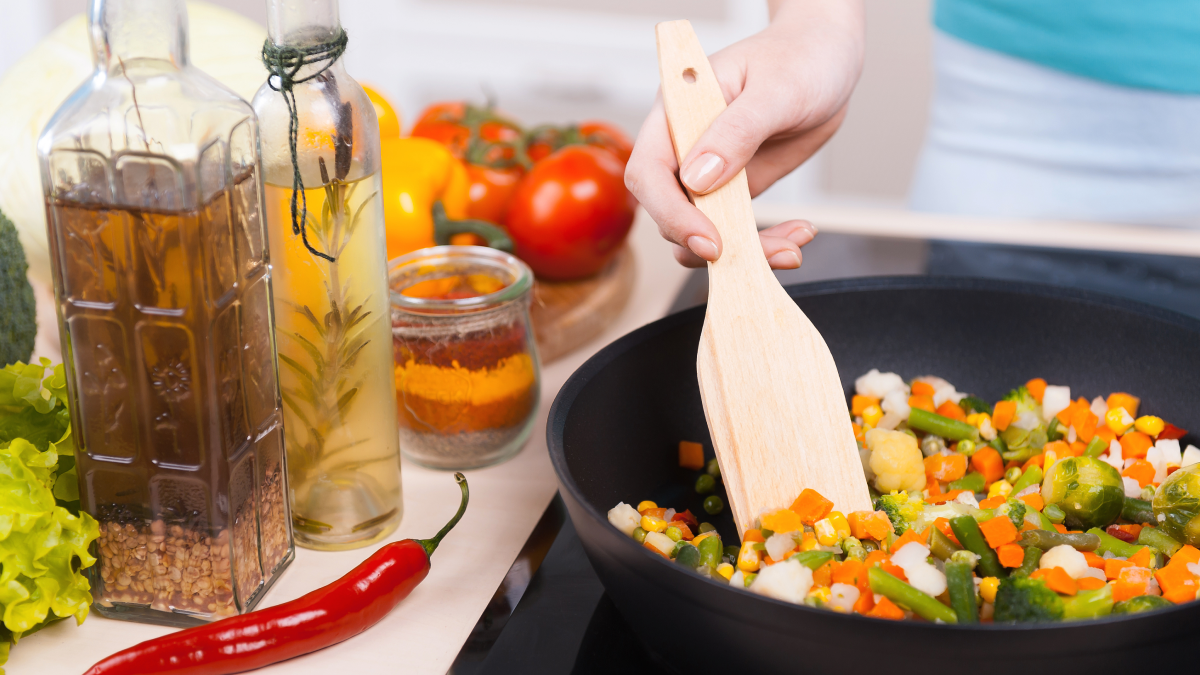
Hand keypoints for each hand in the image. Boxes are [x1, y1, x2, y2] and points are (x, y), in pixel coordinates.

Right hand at [625, 0, 864, 267]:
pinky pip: (736, 232)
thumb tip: (698, 178)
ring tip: (789, 248)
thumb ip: (736, 132)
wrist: (826, 59)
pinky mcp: (735, 192)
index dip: (670, 212)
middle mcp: (684, 148)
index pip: (648, 172)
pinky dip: (763, 245)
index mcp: (677, 113)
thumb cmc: (798, 58)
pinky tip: (797, 235)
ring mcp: (708, 174)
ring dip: (742, 253)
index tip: (708, 239)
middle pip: (669, 213)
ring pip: (702, 232)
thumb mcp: (775, 90)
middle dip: (709, 243)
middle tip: (756, 257)